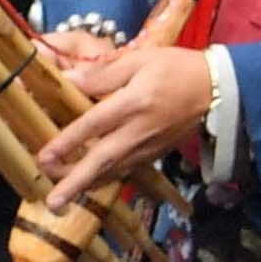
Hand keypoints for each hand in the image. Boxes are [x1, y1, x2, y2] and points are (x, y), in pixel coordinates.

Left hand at [32, 36, 216, 197]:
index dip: (67, 141)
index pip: (93, 124)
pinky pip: (125, 171)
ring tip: (62, 200)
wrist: (217, 90)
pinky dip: (105, 181)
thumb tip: (68, 79)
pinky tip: (88, 187)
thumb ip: (103, 73)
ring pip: (112, 171)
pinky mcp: (154, 155)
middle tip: (53, 201)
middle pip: (101, 160)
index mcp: (133, 103)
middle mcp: (138, 131)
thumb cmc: (175, 68)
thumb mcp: (139, 59)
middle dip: (75, 182)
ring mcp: (147, 147)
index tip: (43, 156)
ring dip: (86, 187)